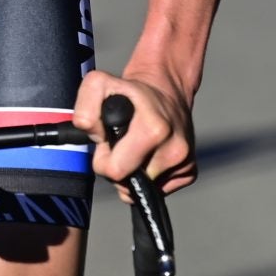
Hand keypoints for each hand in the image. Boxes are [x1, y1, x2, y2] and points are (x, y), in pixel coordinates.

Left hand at [74, 68, 196, 193]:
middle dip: (116, 167)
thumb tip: (91, 134)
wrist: (167, 91)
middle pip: (127, 185)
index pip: (115, 171)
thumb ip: (85, 108)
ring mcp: (185, 164)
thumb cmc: (131, 92)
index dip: (104, 158)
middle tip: (121, 145)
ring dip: (132, 171)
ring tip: (136, 146)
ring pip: (142, 189)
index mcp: (154, 130)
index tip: (109, 140)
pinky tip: (150, 154)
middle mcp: (175, 150)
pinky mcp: (190, 173)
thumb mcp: (100, 85)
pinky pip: (157, 189)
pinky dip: (148, 176)